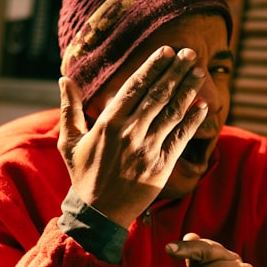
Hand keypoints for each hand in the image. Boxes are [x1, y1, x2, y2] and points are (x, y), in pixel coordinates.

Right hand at [58, 47, 207, 226]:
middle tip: (190, 54)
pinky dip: (193, 121)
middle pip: (158, 94)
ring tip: (199, 72)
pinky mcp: (162, 166)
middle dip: (176, 71)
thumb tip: (64, 80)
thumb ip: (69, 110)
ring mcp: (149, 149)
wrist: (98, 214)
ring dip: (188, 90)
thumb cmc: (83, 175)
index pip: (135, 87)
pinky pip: (181, 138)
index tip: (167, 51)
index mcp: (109, 123)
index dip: (153, 67)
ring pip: (173, 112)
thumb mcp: (69, 142)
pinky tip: (202, 107)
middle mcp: (131, 132)